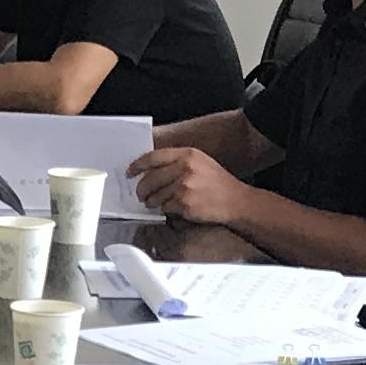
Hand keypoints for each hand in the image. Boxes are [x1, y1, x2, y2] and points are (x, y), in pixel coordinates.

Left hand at [129, 146, 248, 226]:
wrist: (235, 201)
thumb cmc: (216, 183)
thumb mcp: (199, 162)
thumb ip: (176, 162)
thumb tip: (148, 169)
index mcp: (187, 154)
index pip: (153, 157)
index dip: (137, 165)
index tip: (130, 173)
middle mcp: (185, 168)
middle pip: (150, 179)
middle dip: (141, 189)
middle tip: (141, 195)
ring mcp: (184, 186)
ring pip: (155, 195)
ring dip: (152, 202)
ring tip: (157, 203)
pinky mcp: (184, 203)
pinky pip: (165, 207)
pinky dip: (166, 210)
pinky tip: (175, 208)